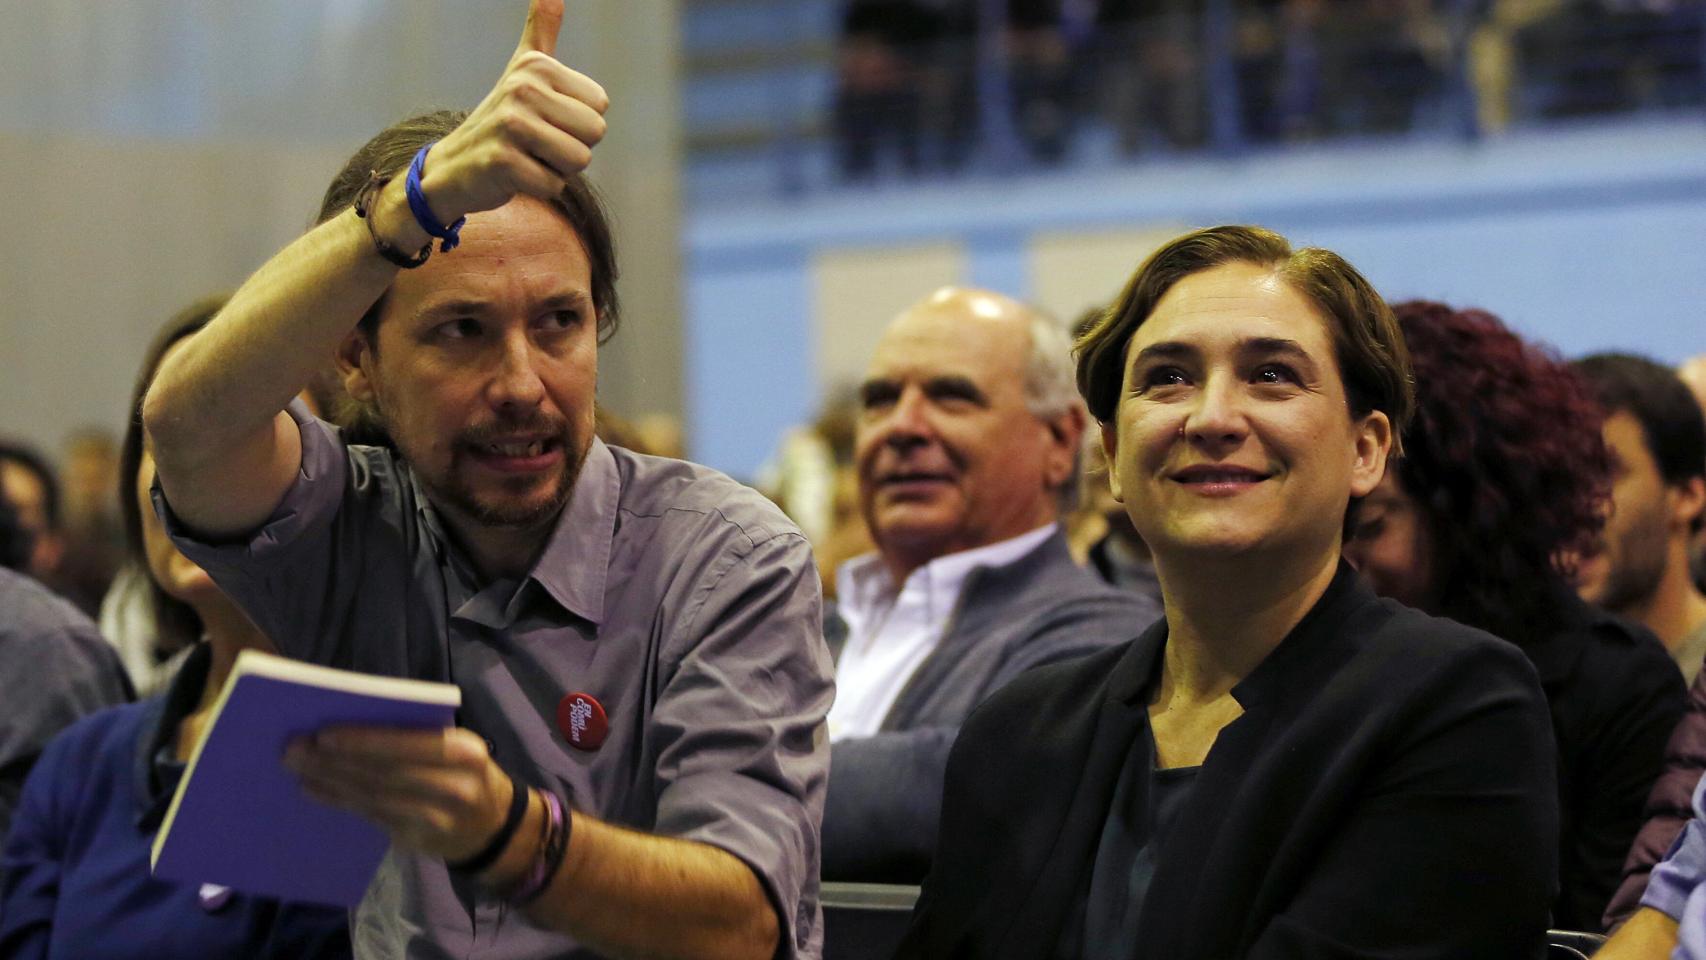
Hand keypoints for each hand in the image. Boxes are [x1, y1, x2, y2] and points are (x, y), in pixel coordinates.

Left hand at [284, 725, 514, 862]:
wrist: (494, 827)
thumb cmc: (467, 773)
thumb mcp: (457, 748)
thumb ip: (417, 736)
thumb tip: (354, 724)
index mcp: (464, 751)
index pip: (408, 744)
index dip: (365, 741)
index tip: (324, 733)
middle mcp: (453, 786)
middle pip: (384, 772)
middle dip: (335, 761)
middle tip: (293, 748)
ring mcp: (434, 819)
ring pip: (372, 797)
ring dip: (329, 781)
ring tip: (296, 767)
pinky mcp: (415, 841)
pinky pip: (370, 817)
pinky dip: (339, 801)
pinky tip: (314, 789)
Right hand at [416, 0, 609, 223]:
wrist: (456, 164)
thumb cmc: (503, 117)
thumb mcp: (523, 69)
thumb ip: (542, 28)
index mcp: (536, 66)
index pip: (600, 106)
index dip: (579, 122)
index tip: (547, 118)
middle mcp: (522, 89)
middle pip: (594, 134)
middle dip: (572, 146)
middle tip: (539, 142)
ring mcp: (510, 125)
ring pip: (578, 161)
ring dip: (558, 168)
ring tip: (528, 156)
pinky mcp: (503, 162)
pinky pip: (555, 185)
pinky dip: (540, 188)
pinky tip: (516, 174)